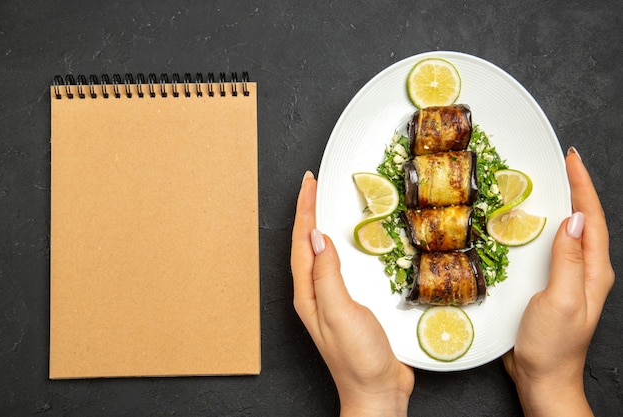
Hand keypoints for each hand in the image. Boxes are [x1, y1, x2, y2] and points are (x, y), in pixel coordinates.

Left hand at [291, 171, 413, 416]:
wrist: (377, 390)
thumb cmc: (357, 358)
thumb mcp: (339, 312)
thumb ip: (327, 274)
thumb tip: (317, 237)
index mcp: (307, 293)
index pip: (301, 242)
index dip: (304, 210)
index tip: (308, 184)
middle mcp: (315, 293)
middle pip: (306, 243)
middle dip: (307, 211)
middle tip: (312, 185)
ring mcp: (332, 298)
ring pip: (321, 252)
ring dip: (320, 225)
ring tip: (323, 203)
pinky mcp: (350, 302)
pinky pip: (340, 265)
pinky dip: (340, 245)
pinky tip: (347, 241)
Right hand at [503, 147, 614, 416]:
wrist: (543, 377)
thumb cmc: (553, 345)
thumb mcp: (562, 299)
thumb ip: (568, 260)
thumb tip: (572, 220)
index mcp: (594, 271)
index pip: (591, 219)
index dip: (582, 187)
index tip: (571, 160)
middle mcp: (585, 270)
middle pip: (583, 220)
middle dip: (575, 188)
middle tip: (560, 164)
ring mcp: (568, 277)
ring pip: (567, 231)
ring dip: (560, 205)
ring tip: (547, 184)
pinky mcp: (550, 283)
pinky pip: (550, 247)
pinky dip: (542, 227)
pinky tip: (528, 223)